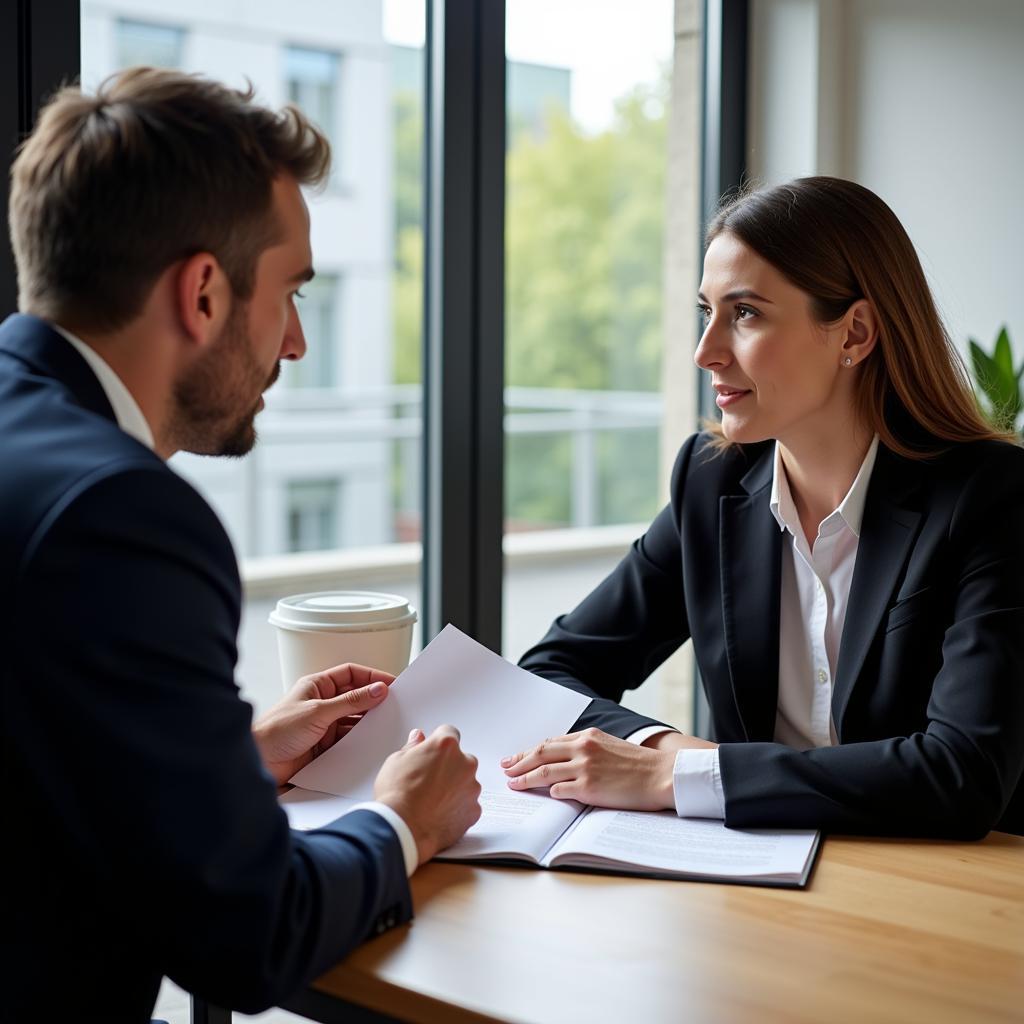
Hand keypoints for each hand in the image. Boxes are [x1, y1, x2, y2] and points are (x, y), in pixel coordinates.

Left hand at [253, 664, 395, 786]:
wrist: (258, 762)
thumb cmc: (276, 731)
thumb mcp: (318, 712)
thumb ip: (350, 701)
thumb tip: (377, 689)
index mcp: (317, 686)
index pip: (351, 674)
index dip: (371, 677)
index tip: (392, 684)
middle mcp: (322, 703)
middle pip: (355, 697)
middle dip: (374, 700)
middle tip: (396, 705)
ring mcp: (324, 725)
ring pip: (354, 720)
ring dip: (368, 723)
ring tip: (387, 725)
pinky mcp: (325, 746)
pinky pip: (349, 740)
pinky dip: (360, 741)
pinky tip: (371, 743)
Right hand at [374, 725, 481, 864]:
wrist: (402, 829)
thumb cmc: (397, 795)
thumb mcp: (396, 761)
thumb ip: (413, 746)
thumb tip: (418, 739)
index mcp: (445, 745)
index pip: (449, 733)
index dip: (438, 743)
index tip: (431, 752)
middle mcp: (464, 763)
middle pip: (460, 759)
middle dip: (448, 767)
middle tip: (427, 780)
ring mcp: (472, 788)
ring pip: (465, 782)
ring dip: (454, 788)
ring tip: (431, 801)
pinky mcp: (474, 811)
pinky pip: (468, 805)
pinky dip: (457, 808)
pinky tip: (439, 814)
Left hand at [500, 728, 703, 810]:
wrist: (662, 775)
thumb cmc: (639, 764)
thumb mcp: (610, 745)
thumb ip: (586, 748)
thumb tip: (563, 758)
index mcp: (588, 736)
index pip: (549, 743)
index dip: (529, 751)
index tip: (515, 758)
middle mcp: (583, 748)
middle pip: (540, 754)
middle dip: (519, 762)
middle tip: (506, 769)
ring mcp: (585, 768)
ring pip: (544, 773)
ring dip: (525, 779)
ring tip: (513, 784)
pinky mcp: (589, 789)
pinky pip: (560, 791)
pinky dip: (549, 793)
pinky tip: (543, 796)